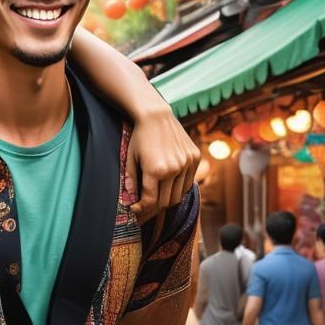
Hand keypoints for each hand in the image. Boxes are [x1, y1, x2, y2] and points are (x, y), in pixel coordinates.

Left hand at [126, 104, 199, 220]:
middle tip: (146, 204)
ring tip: (158, 194)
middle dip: (154, 206)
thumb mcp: (130, 158)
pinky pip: (189, 182)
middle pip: (166, 201)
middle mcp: (174, 168)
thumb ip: (131, 181)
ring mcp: (186, 163)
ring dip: (168, 198)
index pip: (150, 200)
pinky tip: (170, 183)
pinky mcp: (194, 158)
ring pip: (179, 194)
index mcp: (155, 170)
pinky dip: (180, 187)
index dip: (142, 208)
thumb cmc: (140, 137)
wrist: (156, 116)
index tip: (136, 208)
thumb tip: (131, 202)